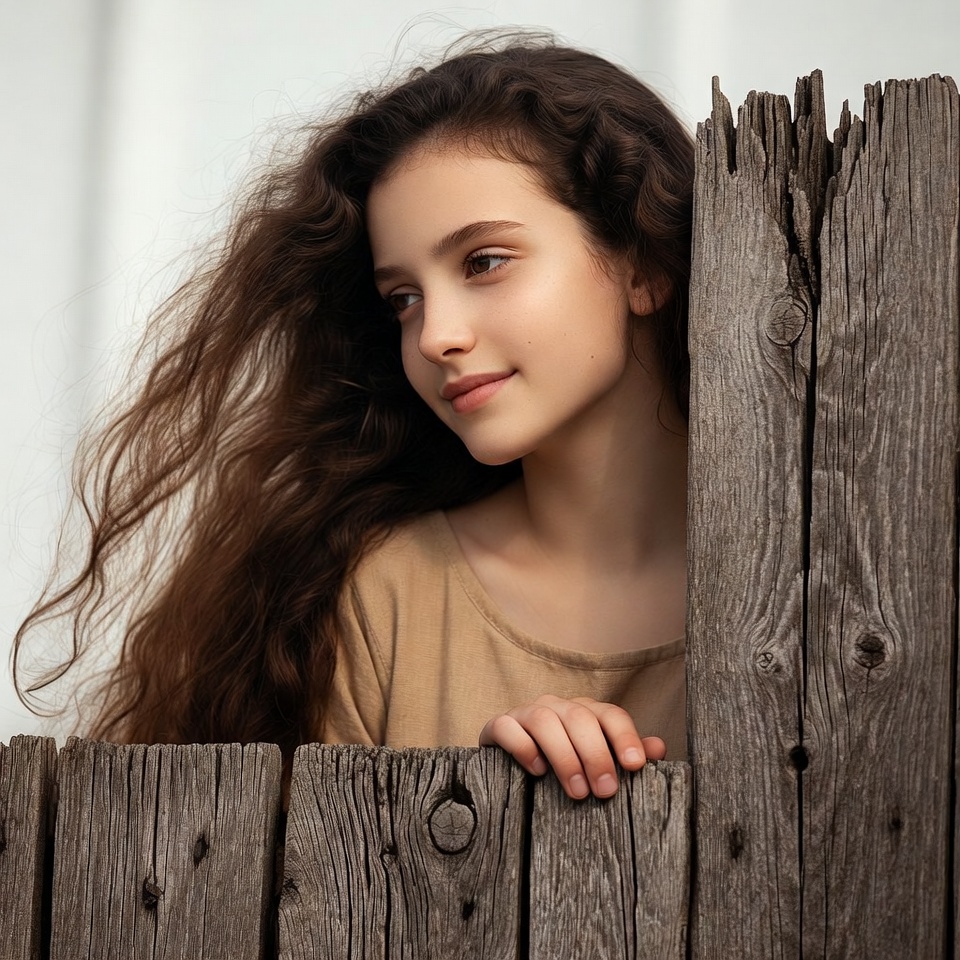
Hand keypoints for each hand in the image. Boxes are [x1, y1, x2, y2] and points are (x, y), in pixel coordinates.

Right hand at [478, 695, 665, 799]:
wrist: (508, 765)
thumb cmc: (562, 765)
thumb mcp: (596, 762)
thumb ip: (626, 755)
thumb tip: (658, 748)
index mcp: (585, 712)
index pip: (610, 714)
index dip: (624, 736)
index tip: (635, 766)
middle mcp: (556, 706)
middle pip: (579, 716)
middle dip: (595, 754)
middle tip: (606, 792)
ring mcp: (524, 713)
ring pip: (544, 720)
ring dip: (564, 755)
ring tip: (577, 792)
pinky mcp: (497, 726)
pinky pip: (507, 727)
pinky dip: (524, 747)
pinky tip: (537, 771)